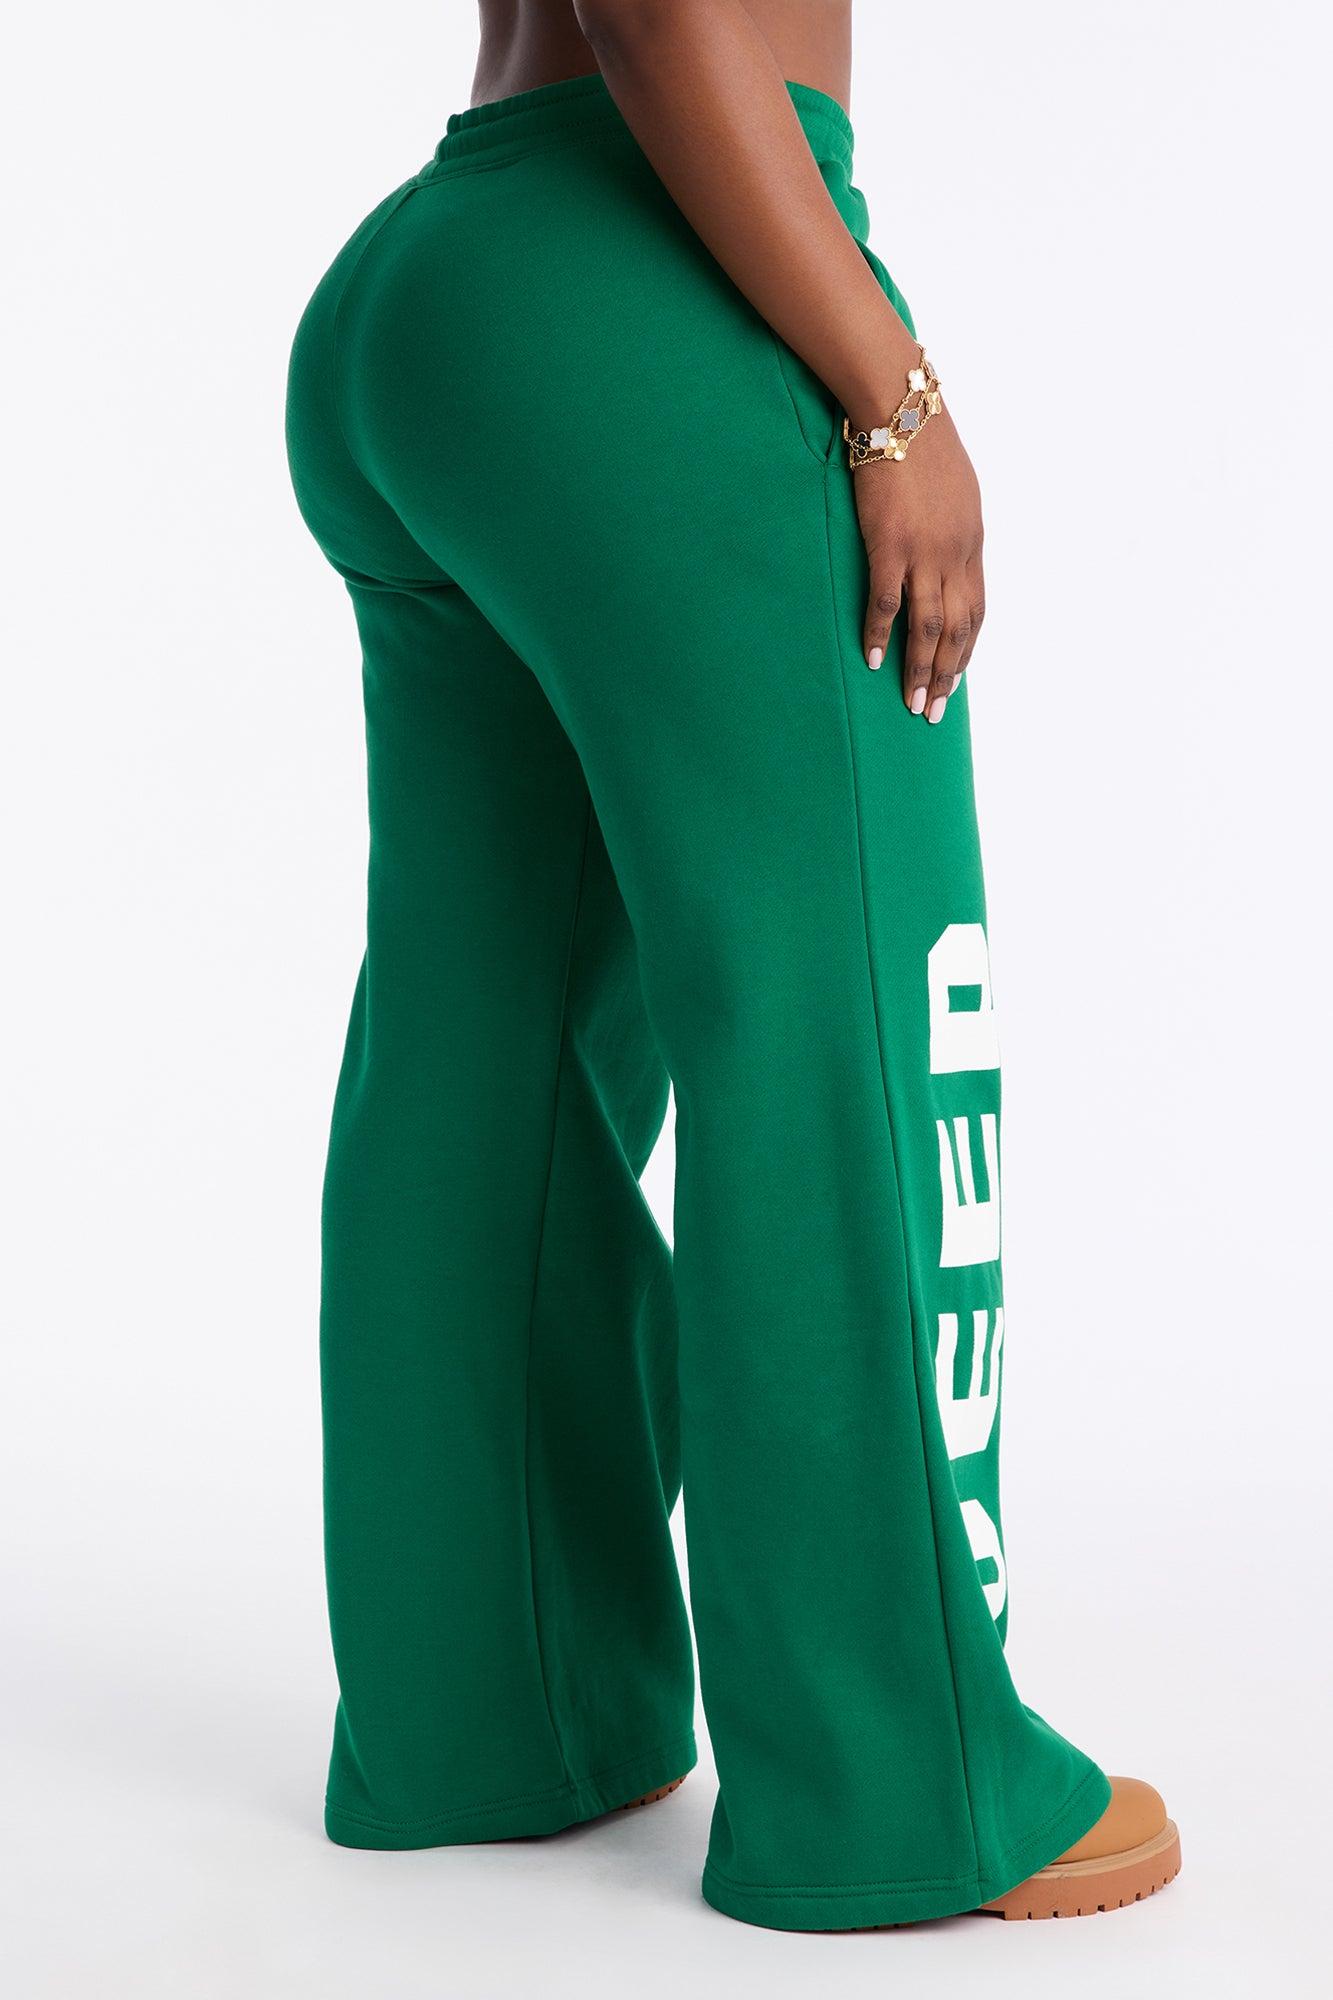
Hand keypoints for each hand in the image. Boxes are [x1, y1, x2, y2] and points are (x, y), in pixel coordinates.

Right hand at [853, 407, 985, 722]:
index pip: (976, 610)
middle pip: (958, 629)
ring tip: (912, 703)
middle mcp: (955, 555)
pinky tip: (875, 662)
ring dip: (921, 670)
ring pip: (929, 626)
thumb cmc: (924, 444)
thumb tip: (947, 552)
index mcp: (972, 543)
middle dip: (947, 675)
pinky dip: (882, 636)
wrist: (901, 411)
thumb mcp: (956, 492)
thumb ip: (955, 529)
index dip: (966, 650)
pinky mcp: (890, 545)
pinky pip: (887, 603)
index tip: (954, 679)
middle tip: (932, 711)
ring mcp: (924, 552)